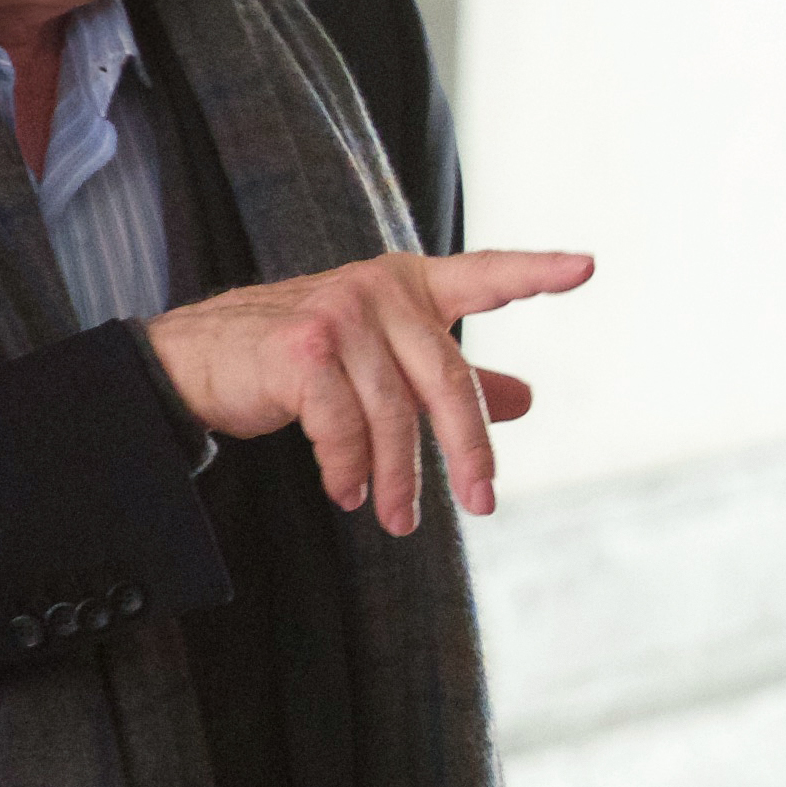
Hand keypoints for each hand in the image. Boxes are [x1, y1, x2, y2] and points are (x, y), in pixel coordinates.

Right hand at [142, 249, 593, 533]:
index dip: (535, 271)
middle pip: (447, 378)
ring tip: (397, 519)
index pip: (482, 274)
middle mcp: (379, 288)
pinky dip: (349, 470)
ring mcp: (339, 313)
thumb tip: (526, 399)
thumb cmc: (298, 360)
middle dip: (468, 449)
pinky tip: (345, 492)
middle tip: (483, 504)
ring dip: (397, 477)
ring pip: (394, 413)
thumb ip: (452, 376)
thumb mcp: (383, 363)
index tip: (587, 267)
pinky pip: (344, 426)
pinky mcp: (302, 348)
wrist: (198, 362)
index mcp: (408, 284)